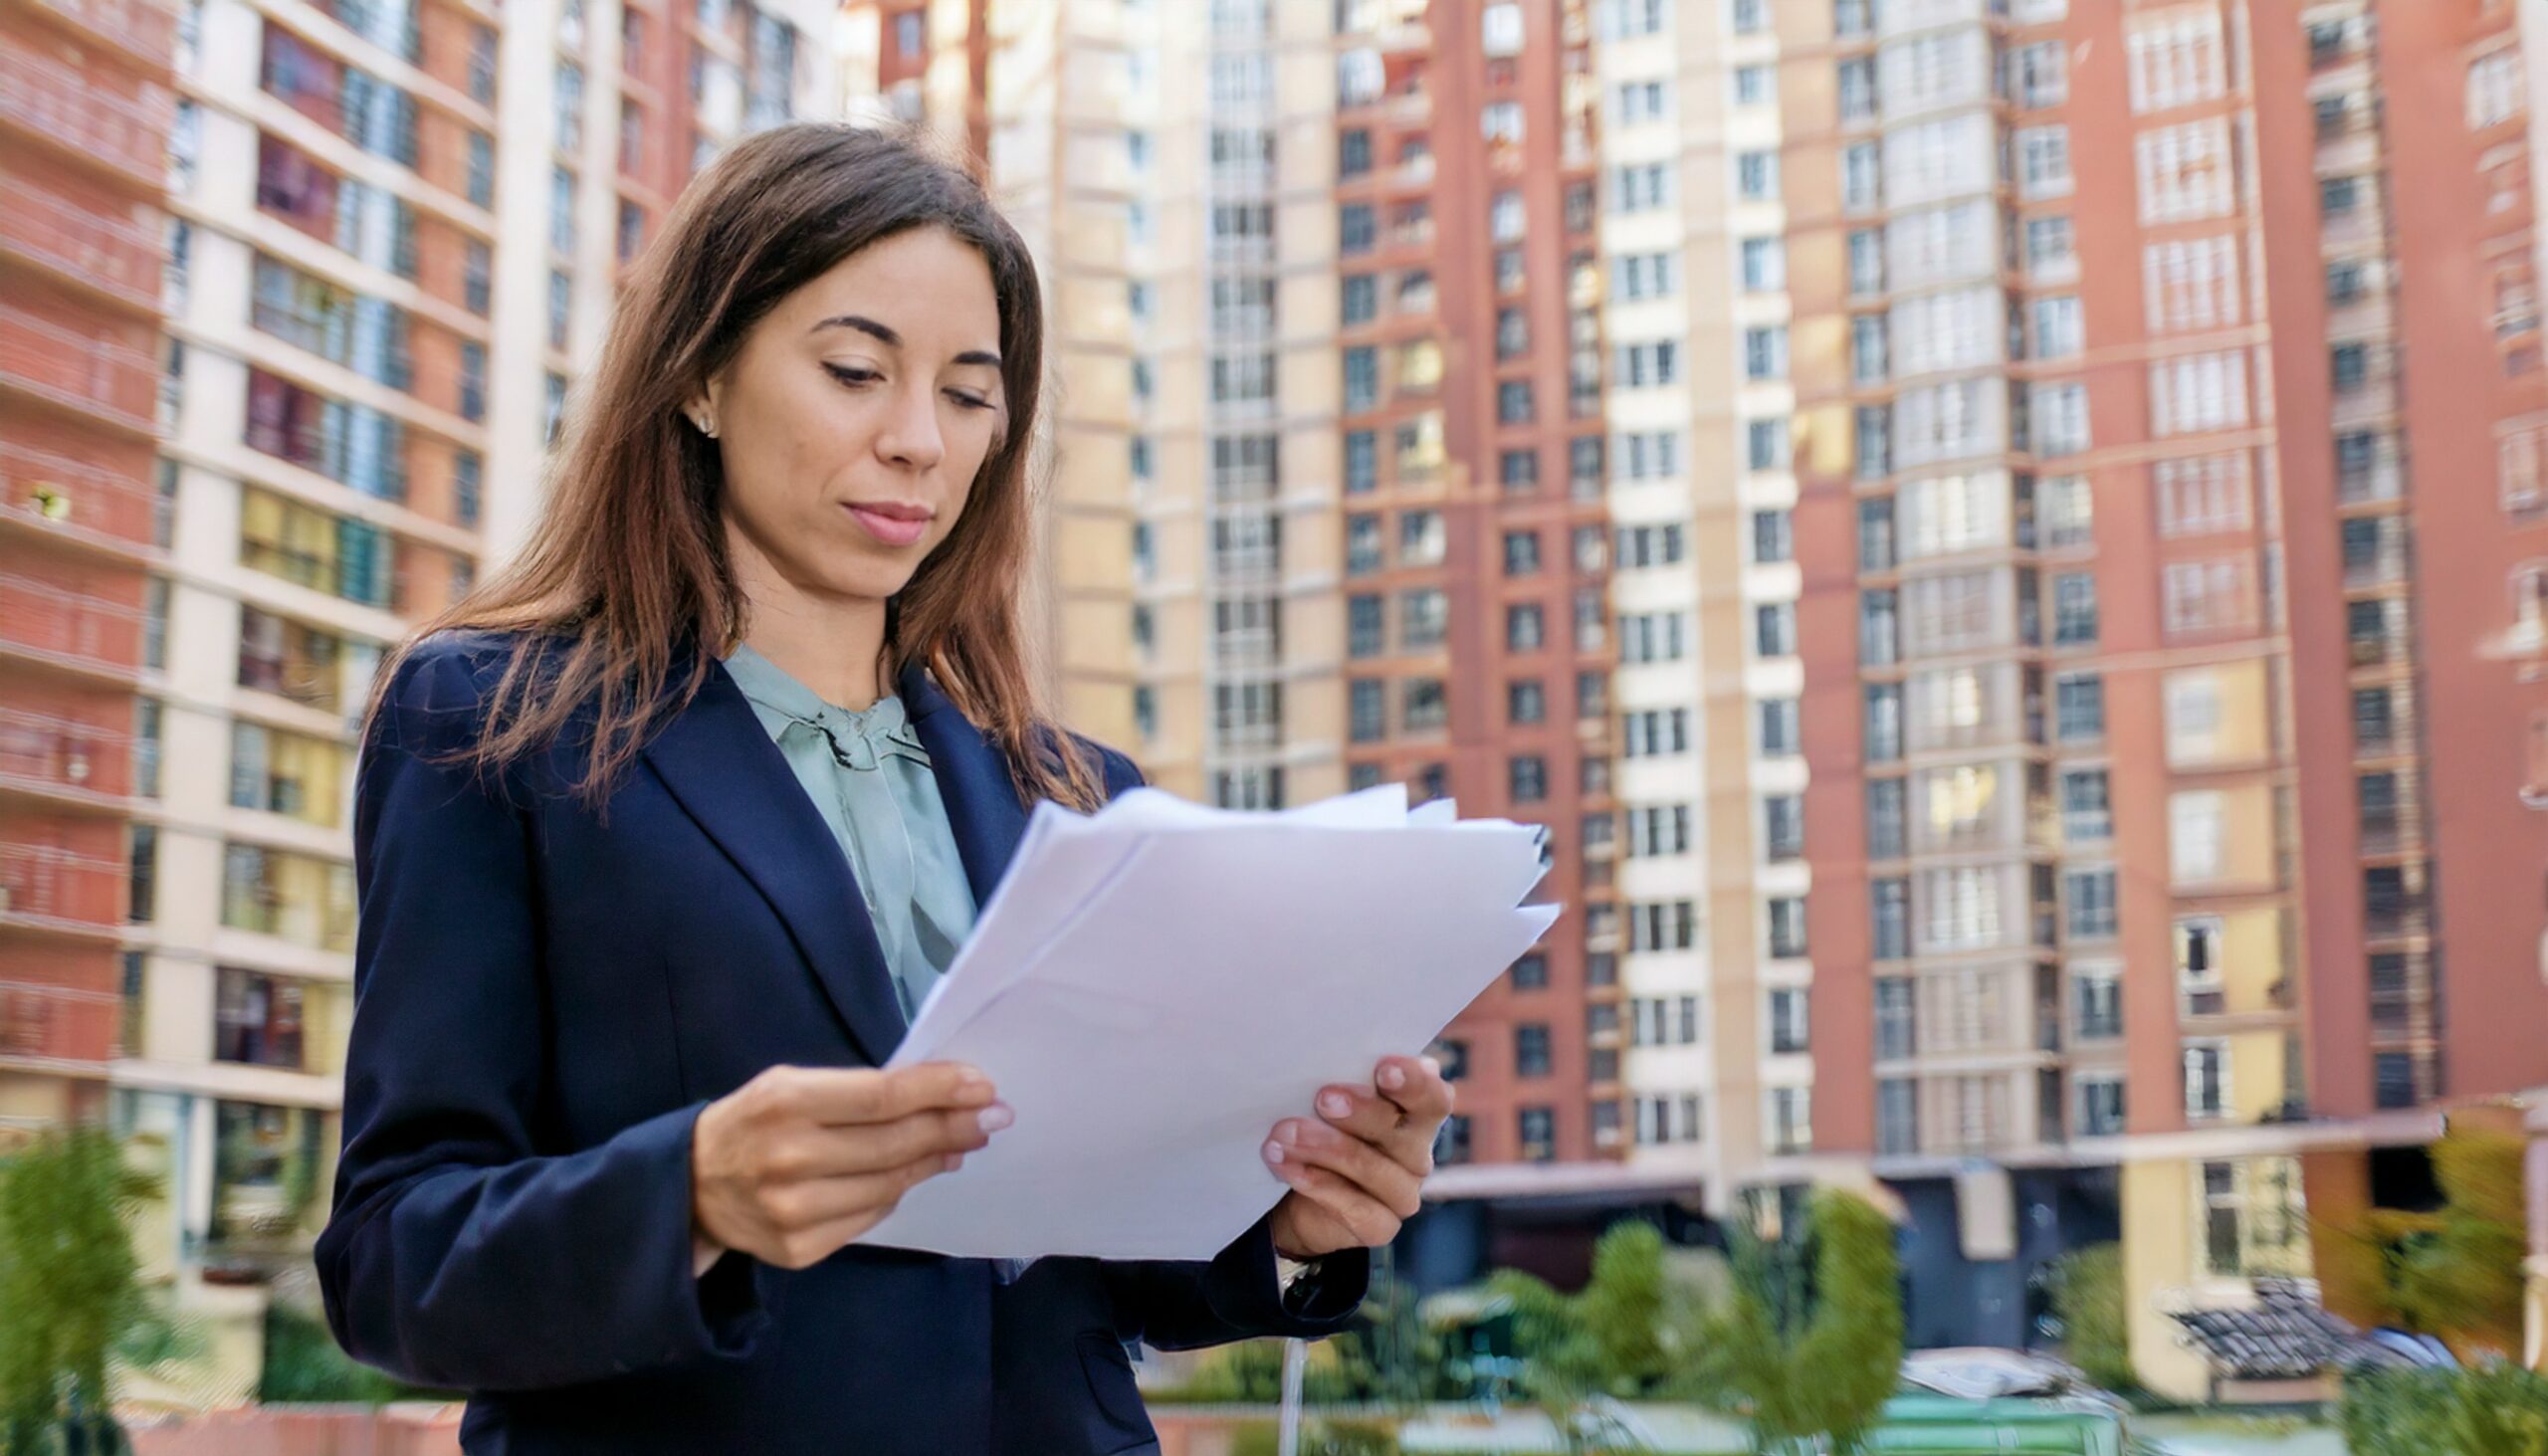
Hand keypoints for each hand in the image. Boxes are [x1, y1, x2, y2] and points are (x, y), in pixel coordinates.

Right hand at [690, 1062, 1010, 1270]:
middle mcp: (789, 1159)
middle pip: (895, 1144)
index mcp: (785, 1103)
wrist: (690, 1187)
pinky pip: (871, 1216)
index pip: (882, 1097)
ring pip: (890, 1185)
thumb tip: (938, 1097)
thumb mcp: (788, 1085)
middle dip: (953, 1126)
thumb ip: (856, 1090)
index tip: (983, 1085)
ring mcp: (794, 1212)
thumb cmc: (752, 1122)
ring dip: (935, 1161)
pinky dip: (897, 1192)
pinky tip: (915, 1174)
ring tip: (962, 1144)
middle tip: (994, 1117)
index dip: (939, 1091)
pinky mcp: (800, 1250)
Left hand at [1262, 1054, 1450, 1260]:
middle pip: (1400, 1132)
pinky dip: (1316, 1183)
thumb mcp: (1331, 1100)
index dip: (1414, 1083)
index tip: (1383, 1069)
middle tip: (1322, 1098)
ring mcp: (1403, 1195)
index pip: (1433, 1098)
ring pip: (1372, 1168)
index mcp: (1417, 1115)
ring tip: (1283, 1133)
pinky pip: (1354, 1206)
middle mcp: (1418, 1155)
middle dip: (1360, 1112)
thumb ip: (1344, 1078)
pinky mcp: (1381, 1227)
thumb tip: (1326, 1051)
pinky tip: (1287, 1166)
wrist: (1297, 1198)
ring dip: (1324, 1147)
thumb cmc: (1321, 1129)